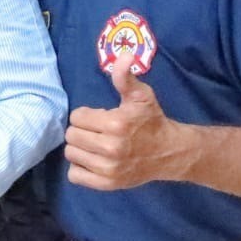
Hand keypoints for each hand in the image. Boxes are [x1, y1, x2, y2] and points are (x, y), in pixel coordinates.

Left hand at [64, 55, 189, 191]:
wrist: (170, 152)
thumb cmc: (152, 120)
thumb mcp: (141, 95)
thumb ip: (125, 77)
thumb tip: (123, 56)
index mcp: (116, 123)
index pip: (77, 116)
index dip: (87, 115)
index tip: (100, 117)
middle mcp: (110, 147)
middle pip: (71, 136)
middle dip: (81, 130)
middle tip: (96, 131)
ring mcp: (108, 169)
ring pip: (71, 154)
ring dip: (81, 148)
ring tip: (95, 145)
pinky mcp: (107, 184)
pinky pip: (75, 176)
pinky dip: (80, 168)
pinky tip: (93, 160)